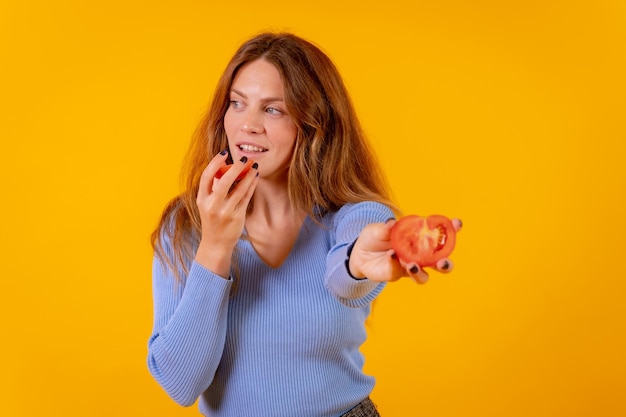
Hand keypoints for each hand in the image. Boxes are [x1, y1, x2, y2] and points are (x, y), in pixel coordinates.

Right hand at [194, 152, 258, 276]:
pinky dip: (251, 186)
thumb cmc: (212, 219)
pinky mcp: (237, 217)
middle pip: (223, 181)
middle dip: (235, 168)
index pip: (206, 176)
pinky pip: (246, 197)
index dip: (215, 163)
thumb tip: (227, 167)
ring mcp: (225, 212)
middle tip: (244, 158)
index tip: (224, 153)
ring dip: (247, 175)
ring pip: (238, 189)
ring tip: (254, 166)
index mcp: (202, 199)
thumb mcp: (206, 204)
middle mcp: (212, 205)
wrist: (216, 243)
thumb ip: (213, 188)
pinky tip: (255, 177)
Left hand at [348, 218, 461, 283]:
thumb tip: (393, 223)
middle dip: (446, 264)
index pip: (442, 235)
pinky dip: (396, 264)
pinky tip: (392, 255)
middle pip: (440, 264)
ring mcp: (409, 267)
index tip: (458, 223)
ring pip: (424, 276)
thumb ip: (386, 227)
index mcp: (421, 239)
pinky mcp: (396, 274)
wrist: (359, 253)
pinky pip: (399, 272)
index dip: (453, 229)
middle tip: (443, 262)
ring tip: (412, 265)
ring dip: (421, 273)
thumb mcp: (378, 228)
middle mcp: (420, 256)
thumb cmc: (374, 237)